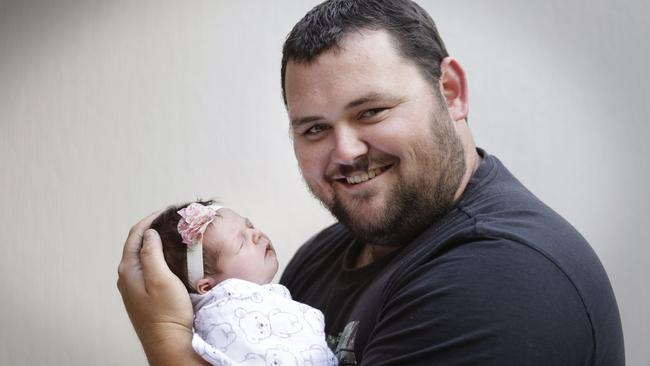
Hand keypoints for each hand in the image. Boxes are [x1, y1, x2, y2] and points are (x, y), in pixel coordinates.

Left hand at [117, 211, 205, 364]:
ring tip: (170, 233)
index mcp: (129, 270)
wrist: (168, 342)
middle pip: (136, 244)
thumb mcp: (161, 278)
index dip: (150, 219)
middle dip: (151, 228)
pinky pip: (146, 267)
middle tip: (170, 220)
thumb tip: (149, 233)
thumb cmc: (167, 313)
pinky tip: (168, 256)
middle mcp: (127, 277)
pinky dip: (156, 255)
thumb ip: (151, 253)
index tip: (166, 211)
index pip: (135, 235)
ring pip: (142, 256)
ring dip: (154, 242)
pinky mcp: (142, 294)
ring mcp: (133, 287)